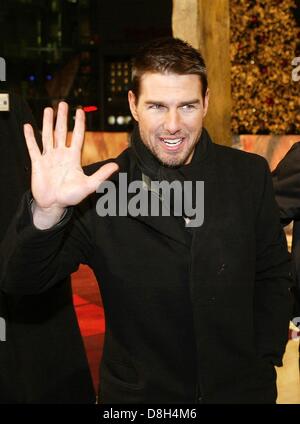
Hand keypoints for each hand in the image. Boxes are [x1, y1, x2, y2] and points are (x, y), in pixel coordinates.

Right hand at [24, 102, 118, 227]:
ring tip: (48, 109)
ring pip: (48, 136)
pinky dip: (30, 137)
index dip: (79, 123)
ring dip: (48, 123)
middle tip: (62, 103)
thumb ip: (102, 175)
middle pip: (61, 132)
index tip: (80, 111)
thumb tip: (116, 166)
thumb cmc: (71, 196)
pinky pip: (33, 147)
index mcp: (73, 158)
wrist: (54, 205)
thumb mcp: (89, 185)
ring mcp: (49, 158)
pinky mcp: (38, 163)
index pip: (77, 136)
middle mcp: (61, 155)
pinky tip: (28, 126)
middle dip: (62, 118)